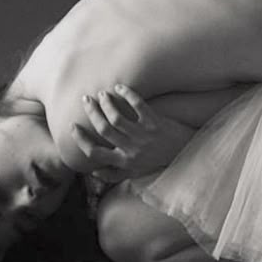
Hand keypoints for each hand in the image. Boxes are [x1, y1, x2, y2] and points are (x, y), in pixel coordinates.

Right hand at [71, 85, 194, 181]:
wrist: (188, 155)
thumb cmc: (160, 161)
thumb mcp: (136, 172)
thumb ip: (114, 174)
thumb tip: (93, 172)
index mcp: (124, 161)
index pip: (95, 152)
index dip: (80, 139)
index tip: (73, 126)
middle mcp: (132, 149)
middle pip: (103, 129)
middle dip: (91, 112)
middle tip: (86, 100)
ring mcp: (144, 136)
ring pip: (117, 116)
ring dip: (106, 102)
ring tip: (102, 93)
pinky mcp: (156, 123)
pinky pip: (138, 105)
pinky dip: (127, 94)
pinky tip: (120, 87)